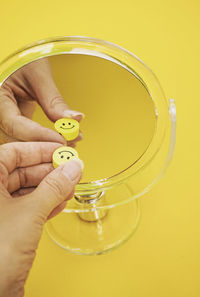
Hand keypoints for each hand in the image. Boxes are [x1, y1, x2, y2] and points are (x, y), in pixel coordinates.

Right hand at [0, 58, 83, 144]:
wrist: (20, 53)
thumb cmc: (23, 56)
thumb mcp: (38, 75)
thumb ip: (53, 101)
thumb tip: (75, 120)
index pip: (15, 125)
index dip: (39, 135)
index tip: (62, 140)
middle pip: (17, 137)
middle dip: (44, 143)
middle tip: (71, 143)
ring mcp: (6, 115)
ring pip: (23, 139)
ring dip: (46, 143)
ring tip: (71, 142)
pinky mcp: (16, 117)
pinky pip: (29, 133)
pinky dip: (45, 137)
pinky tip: (62, 137)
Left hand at [0, 142, 82, 296]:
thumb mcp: (29, 212)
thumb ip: (54, 187)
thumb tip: (73, 168)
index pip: (12, 153)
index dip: (38, 150)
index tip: (59, 150)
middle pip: (20, 170)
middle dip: (48, 171)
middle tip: (69, 169)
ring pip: (26, 190)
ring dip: (50, 188)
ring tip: (69, 186)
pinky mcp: (7, 228)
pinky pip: (28, 208)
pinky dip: (45, 204)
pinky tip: (60, 203)